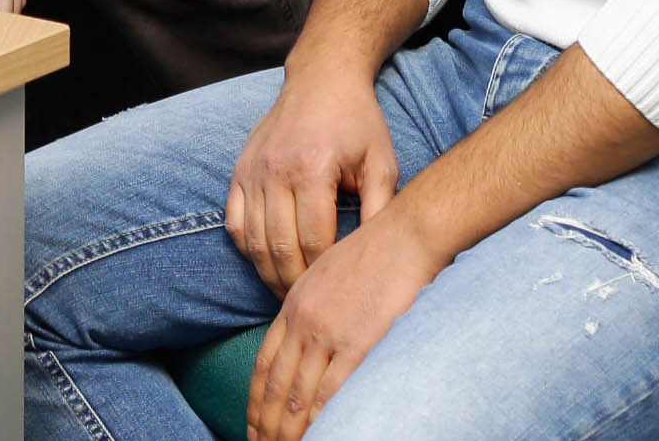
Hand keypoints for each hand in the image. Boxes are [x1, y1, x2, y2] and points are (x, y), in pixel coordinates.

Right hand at [226, 72, 398, 295]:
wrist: (322, 78)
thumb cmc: (358, 122)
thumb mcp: (381, 162)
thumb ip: (381, 210)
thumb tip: (383, 257)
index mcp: (312, 169)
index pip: (313, 241)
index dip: (324, 274)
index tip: (337, 293)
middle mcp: (275, 170)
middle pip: (278, 247)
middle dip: (294, 284)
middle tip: (309, 306)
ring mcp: (252, 170)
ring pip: (252, 240)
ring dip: (268, 273)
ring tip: (288, 294)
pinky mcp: (239, 169)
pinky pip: (235, 221)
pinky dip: (247, 248)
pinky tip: (266, 262)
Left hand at [244, 213, 444, 440]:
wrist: (404, 238)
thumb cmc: (374, 256)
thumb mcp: (325, 277)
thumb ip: (310, 311)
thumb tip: (305, 346)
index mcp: (294, 306)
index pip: (265, 364)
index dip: (257, 401)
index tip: (254, 425)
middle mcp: (303, 321)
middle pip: (277, 386)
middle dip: (268, 424)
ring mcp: (328, 333)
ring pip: (300, 395)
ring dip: (290, 430)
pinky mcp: (358, 342)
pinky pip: (331, 391)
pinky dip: (321, 418)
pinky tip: (318, 435)